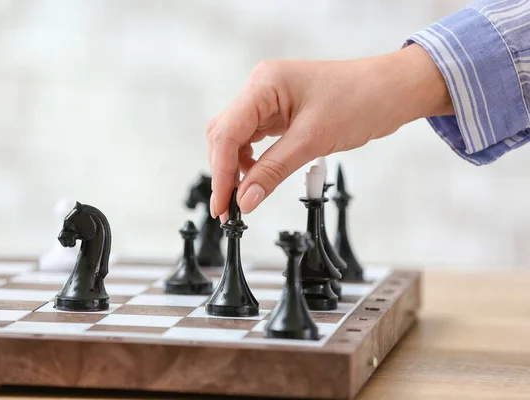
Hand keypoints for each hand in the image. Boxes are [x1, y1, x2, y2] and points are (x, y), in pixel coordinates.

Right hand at [207, 43, 452, 219]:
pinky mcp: (280, 111)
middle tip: (228, 209)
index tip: (222, 205)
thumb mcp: (313, 140)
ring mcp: (270, 99)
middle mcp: (261, 88)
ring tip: (241, 198)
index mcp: (264, 84)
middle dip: (224, 172)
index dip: (220, 172)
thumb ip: (273, 170)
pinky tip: (256, 178)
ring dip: (235, 168)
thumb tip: (245, 200)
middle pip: (225, 135)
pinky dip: (251, 161)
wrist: (393, 89)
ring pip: (236, 138)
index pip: (227, 132)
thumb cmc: (361, 100)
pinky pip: (255, 138)